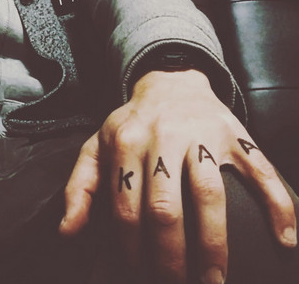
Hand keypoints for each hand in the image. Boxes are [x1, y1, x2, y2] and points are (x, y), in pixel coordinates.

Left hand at [60, 69, 296, 282]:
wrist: (170, 80)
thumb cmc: (131, 124)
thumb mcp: (97, 145)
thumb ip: (80, 186)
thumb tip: (67, 232)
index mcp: (126, 142)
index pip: (125, 207)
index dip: (130, 248)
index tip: (137, 274)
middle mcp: (163, 138)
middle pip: (166, 207)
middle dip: (171, 257)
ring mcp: (202, 136)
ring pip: (209, 195)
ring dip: (214, 244)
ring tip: (215, 280)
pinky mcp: (235, 135)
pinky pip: (261, 170)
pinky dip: (277, 205)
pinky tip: (285, 240)